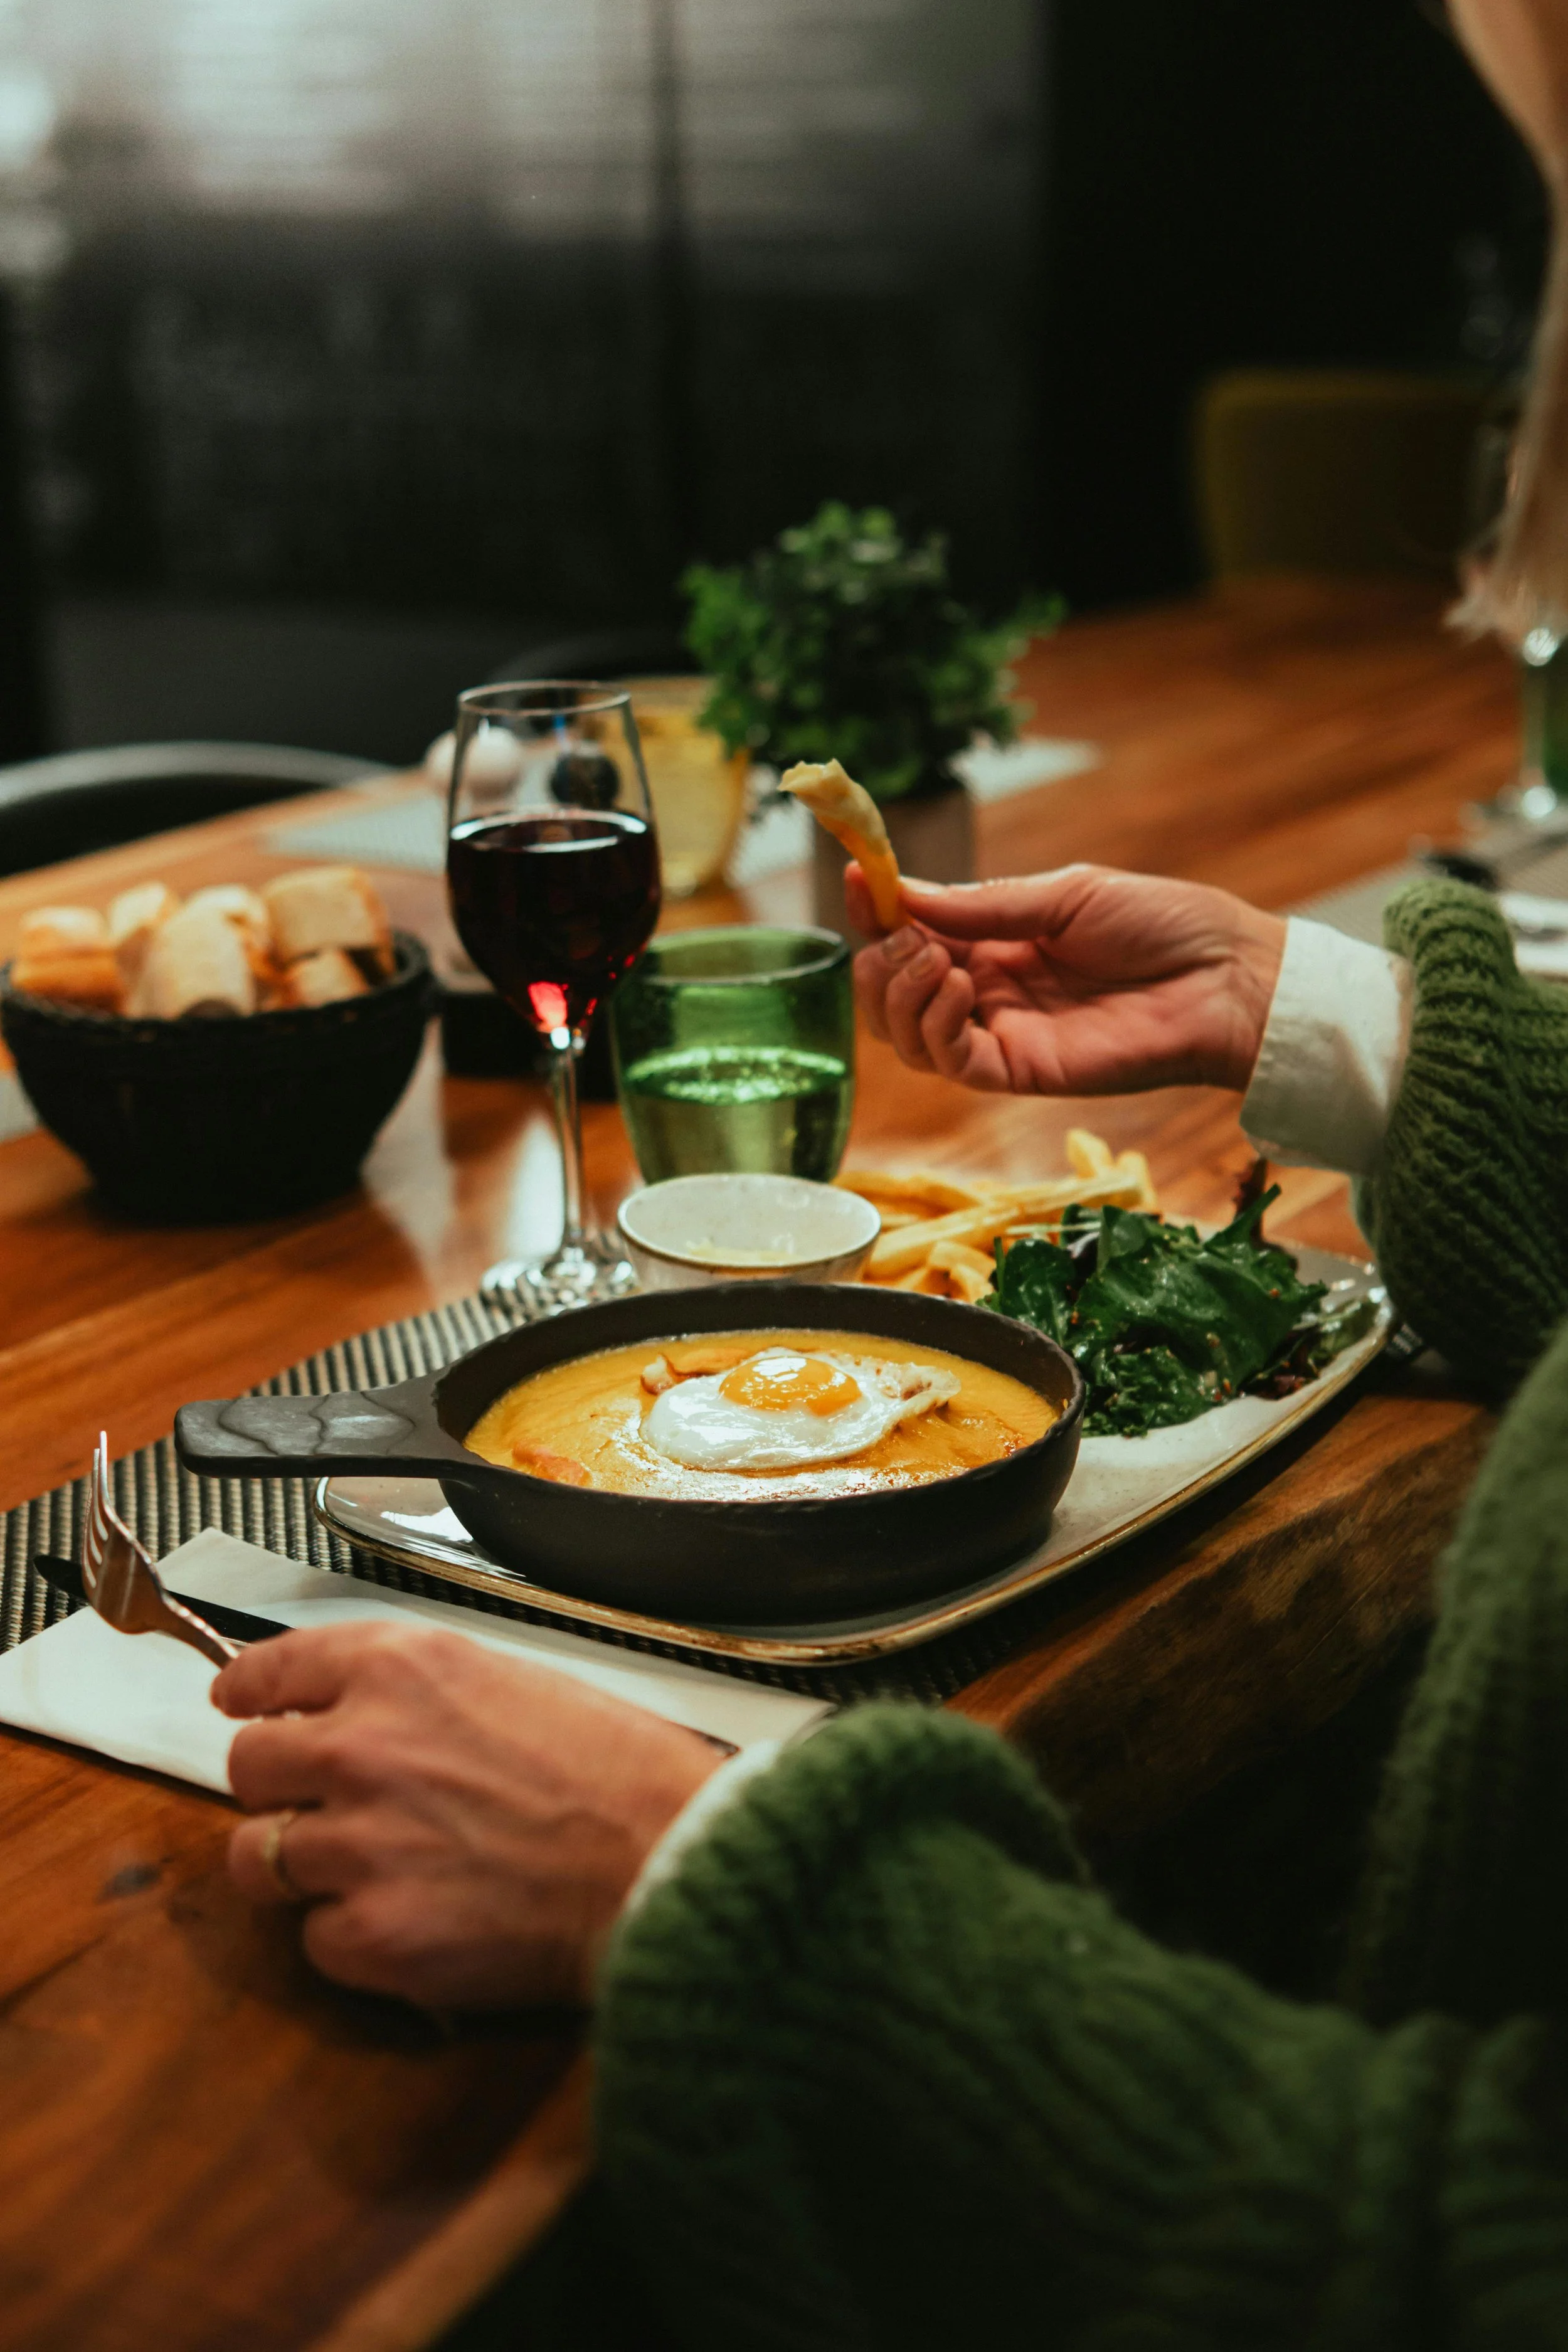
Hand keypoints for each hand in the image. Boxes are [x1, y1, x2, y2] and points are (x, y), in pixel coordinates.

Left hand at [215, 1624, 718, 2008]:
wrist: (666, 1859)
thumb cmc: (617, 1773)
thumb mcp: (512, 1681)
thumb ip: (419, 1696)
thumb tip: (357, 1718)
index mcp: (401, 1668)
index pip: (271, 1669)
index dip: (250, 1694)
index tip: (240, 1706)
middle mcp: (361, 1745)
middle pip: (246, 1766)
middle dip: (278, 1789)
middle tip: (324, 1808)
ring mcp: (357, 1843)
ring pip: (257, 1858)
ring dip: (305, 1869)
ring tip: (373, 1876)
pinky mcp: (371, 1934)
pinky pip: (315, 1941)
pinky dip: (355, 1941)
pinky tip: (417, 1925)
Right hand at [846, 861, 1283, 1096]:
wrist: (1228, 979)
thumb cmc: (1164, 926)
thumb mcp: (1064, 894)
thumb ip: (983, 906)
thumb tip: (905, 894)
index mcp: (996, 944)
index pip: (910, 935)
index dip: (877, 911)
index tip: (858, 877)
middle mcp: (988, 994)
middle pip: (893, 994)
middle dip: (879, 959)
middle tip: (902, 931)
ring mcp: (1002, 1036)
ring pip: (907, 1036)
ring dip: (901, 992)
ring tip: (935, 958)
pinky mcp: (1021, 1073)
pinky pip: (951, 1062)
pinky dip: (938, 1025)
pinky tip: (961, 986)